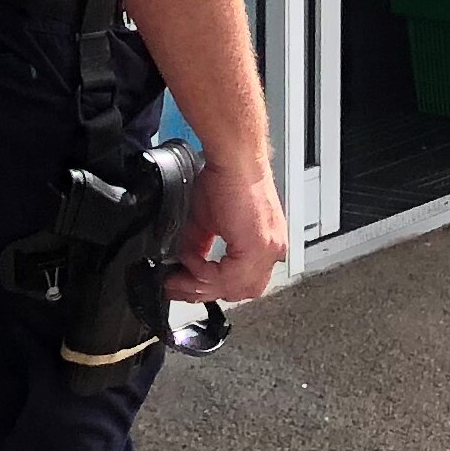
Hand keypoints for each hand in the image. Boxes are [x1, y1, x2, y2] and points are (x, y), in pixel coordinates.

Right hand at [171, 155, 289, 305]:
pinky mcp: (257, 247)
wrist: (234, 158)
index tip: (184, 286)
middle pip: (239, 291)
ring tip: (178, 276)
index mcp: (265, 245)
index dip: (211, 288)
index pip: (241, 282)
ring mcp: (267, 249)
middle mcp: (271, 249)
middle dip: (204, 292)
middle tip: (177, 288)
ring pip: (233, 287)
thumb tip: (182, 267)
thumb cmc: (226, 177)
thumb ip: (199, 248)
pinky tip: (190, 260)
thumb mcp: (208, 222)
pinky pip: (227, 277)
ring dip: (201, 285)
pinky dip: (204, 272)